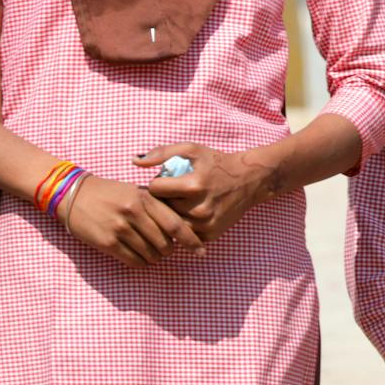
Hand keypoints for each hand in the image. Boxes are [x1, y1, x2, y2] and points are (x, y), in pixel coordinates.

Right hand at [60, 174, 202, 265]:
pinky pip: (134, 261)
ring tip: (151, 253)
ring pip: (150, 254)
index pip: (176, 224)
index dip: (191, 241)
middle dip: (169, 250)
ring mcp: (120, 228)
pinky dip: (141, 263)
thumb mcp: (138, 192)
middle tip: (166, 250)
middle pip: (165, 243)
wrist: (75, 195)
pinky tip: (139, 258)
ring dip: (155, 258)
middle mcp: (134, 212)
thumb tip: (182, 230)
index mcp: (146, 198)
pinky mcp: (107, 242)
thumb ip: (159, 206)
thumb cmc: (112, 194)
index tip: (201, 251)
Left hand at [140, 142, 273, 242]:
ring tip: (177, 203)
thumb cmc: (217, 163)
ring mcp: (205, 224)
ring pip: (170, 224)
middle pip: (161, 208)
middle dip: (161, 200)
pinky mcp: (210, 235)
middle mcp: (199, 208)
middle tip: (169, 193)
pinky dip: (182, 225)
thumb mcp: (192, 150)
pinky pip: (184, 234)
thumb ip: (162, 153)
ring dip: (169, 214)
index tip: (164, 181)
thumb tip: (134, 161)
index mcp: (193, 185)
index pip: (155, 189)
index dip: (157, 183)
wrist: (250, 180)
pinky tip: (188, 213)